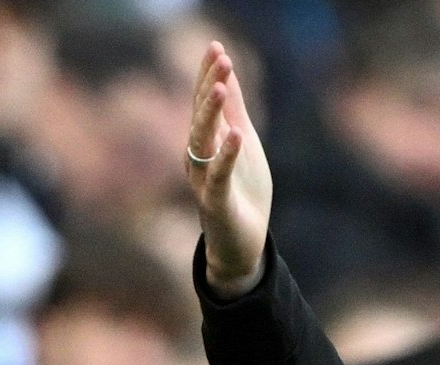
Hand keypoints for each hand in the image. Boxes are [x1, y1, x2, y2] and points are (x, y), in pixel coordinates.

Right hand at [186, 41, 271, 298]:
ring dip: (210, 113)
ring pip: (201, 141)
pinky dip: (225, 155)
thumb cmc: (242, 191)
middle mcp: (197, 156)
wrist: (242, 242)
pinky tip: (235, 136)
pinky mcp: (215, 201)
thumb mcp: (242, 144)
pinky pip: (217, 175)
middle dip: (208, 85)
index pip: (202, 101)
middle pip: (199, 114)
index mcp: (204, 141)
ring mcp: (203, 178)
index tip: (216, 46)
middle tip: (220, 57)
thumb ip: (235, 112)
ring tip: (221, 88)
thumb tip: (227, 75)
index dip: (208, 74)